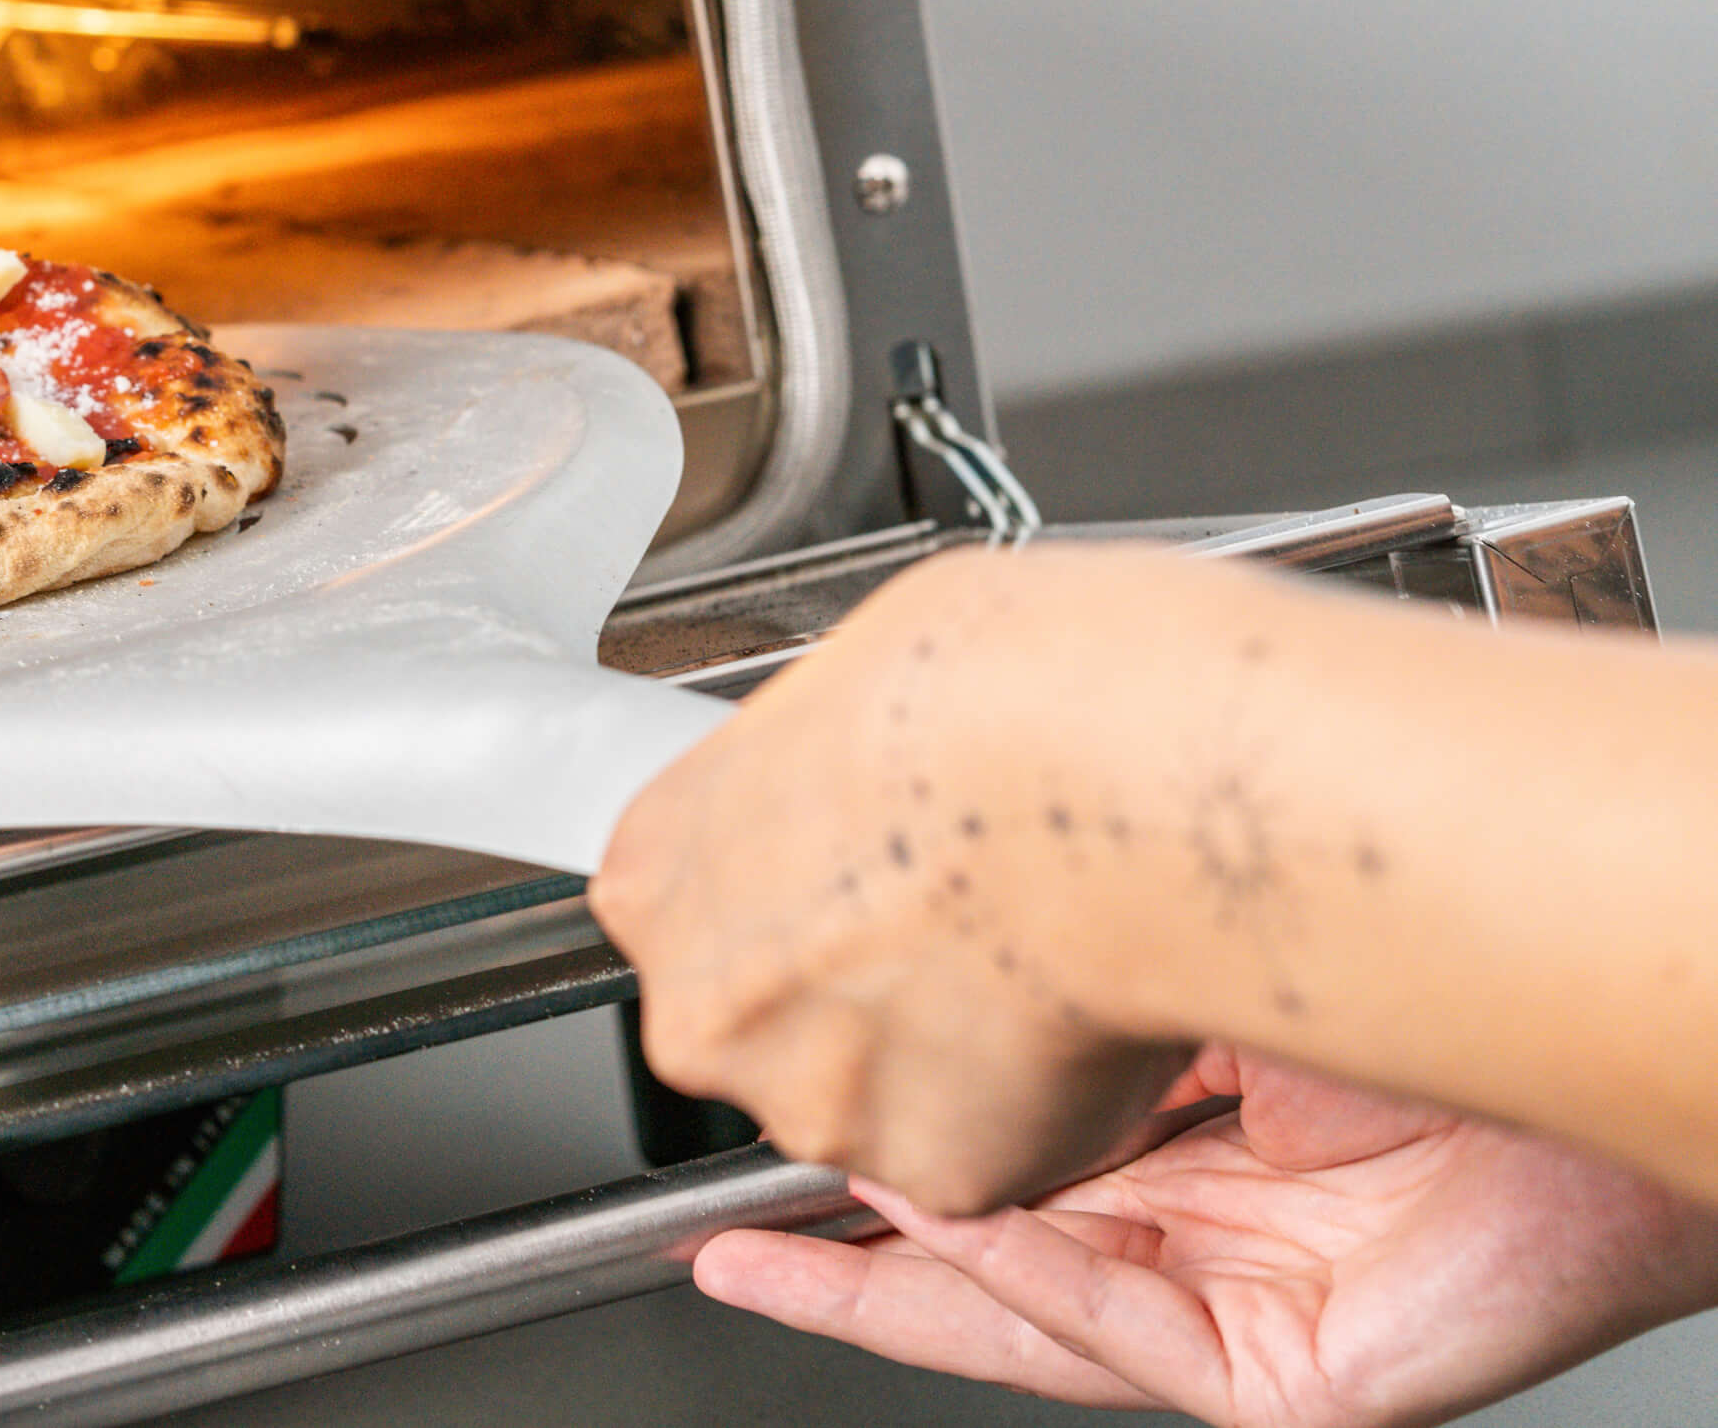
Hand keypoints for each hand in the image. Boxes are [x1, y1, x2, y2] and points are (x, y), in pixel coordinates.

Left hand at [592, 542, 1221, 1212]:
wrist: (1105, 786)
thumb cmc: (988, 700)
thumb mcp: (840, 686)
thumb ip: (803, 780)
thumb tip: (843, 779)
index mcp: (656, 873)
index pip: (689, 914)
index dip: (791, 898)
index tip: (850, 881)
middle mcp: (705, 1006)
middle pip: (765, 1023)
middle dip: (850, 993)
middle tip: (952, 923)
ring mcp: (810, 1101)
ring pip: (870, 1096)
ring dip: (937, 1053)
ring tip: (1027, 956)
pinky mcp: (932, 1172)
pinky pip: (982, 1148)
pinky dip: (1030, 1103)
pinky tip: (1068, 1015)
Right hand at [696, 1049, 1717, 1425]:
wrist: (1614, 1007)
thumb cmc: (1457, 966)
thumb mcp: (1212, 962)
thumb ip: (1086, 999)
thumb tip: (938, 976)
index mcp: (1198, 1123)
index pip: (1010, 1152)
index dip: (889, 1140)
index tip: (787, 1098)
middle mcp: (1218, 1224)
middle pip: (992, 1261)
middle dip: (850, 1255)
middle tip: (727, 1236)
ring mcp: (1248, 1308)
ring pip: (1028, 1323)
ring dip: (893, 1288)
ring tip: (774, 1250)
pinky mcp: (1291, 1379)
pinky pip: (1121, 1341)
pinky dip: (1018, 1284)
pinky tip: (942, 1223)